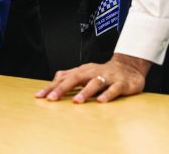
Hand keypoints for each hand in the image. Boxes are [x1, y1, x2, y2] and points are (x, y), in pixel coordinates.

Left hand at [35, 54, 150, 103]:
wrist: (128, 67)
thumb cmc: (102, 73)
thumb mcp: (84, 73)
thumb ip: (69, 77)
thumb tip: (51, 84)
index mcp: (82, 71)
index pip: (64, 78)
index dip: (51, 87)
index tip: (40, 96)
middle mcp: (93, 72)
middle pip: (76, 78)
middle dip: (63, 89)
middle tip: (52, 99)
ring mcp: (107, 77)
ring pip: (95, 83)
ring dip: (85, 92)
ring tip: (76, 101)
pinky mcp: (121, 84)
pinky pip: (114, 89)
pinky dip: (107, 95)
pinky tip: (101, 102)